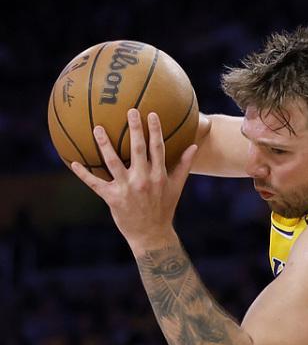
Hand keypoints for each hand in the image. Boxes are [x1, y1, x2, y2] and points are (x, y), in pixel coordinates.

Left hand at [71, 109, 197, 249]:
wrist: (151, 234)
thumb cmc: (165, 208)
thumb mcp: (177, 187)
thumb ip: (184, 165)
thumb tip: (194, 146)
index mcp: (159, 175)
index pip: (158, 148)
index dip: (155, 130)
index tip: (151, 114)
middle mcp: (143, 179)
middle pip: (138, 149)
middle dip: (134, 129)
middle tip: (129, 111)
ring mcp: (127, 188)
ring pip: (113, 162)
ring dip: (105, 144)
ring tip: (98, 128)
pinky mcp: (112, 198)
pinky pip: (95, 183)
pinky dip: (84, 174)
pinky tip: (75, 162)